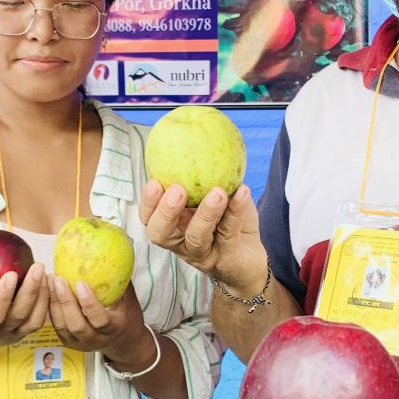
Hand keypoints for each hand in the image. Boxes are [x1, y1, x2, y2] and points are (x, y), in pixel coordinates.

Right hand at [0, 241, 49, 360]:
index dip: (3, 296)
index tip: (11, 274)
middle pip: (19, 316)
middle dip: (32, 290)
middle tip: (37, 266)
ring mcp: (7, 338)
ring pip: (33, 322)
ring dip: (43, 298)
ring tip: (45, 274)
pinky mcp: (15, 338)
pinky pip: (35, 323)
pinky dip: (44, 306)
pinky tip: (45, 287)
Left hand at [46, 275, 146, 361]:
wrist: (123, 341)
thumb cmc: (126, 315)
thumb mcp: (129, 299)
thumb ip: (120, 280)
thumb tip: (117, 250)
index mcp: (114, 328)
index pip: (100, 320)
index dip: (89, 303)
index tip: (80, 283)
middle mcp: (97, 339)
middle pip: (76, 325)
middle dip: (66, 302)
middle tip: (58, 279)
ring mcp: (81, 343)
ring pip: (63, 326)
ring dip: (54, 303)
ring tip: (50, 281)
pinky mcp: (69, 343)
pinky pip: (56, 326)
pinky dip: (51, 308)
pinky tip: (47, 290)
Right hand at [139, 181, 268, 292]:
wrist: (250, 260)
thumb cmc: (227, 223)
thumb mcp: (212, 198)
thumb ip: (203, 178)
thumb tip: (198, 138)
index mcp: (173, 228)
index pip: (150, 219)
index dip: (148, 203)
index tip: (154, 181)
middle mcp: (182, 243)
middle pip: (161, 234)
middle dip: (165, 211)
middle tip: (177, 190)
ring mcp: (204, 253)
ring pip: (197, 236)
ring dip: (206, 213)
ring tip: (217, 192)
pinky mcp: (227, 258)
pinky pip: (229, 232)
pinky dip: (236, 210)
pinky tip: (242, 191)